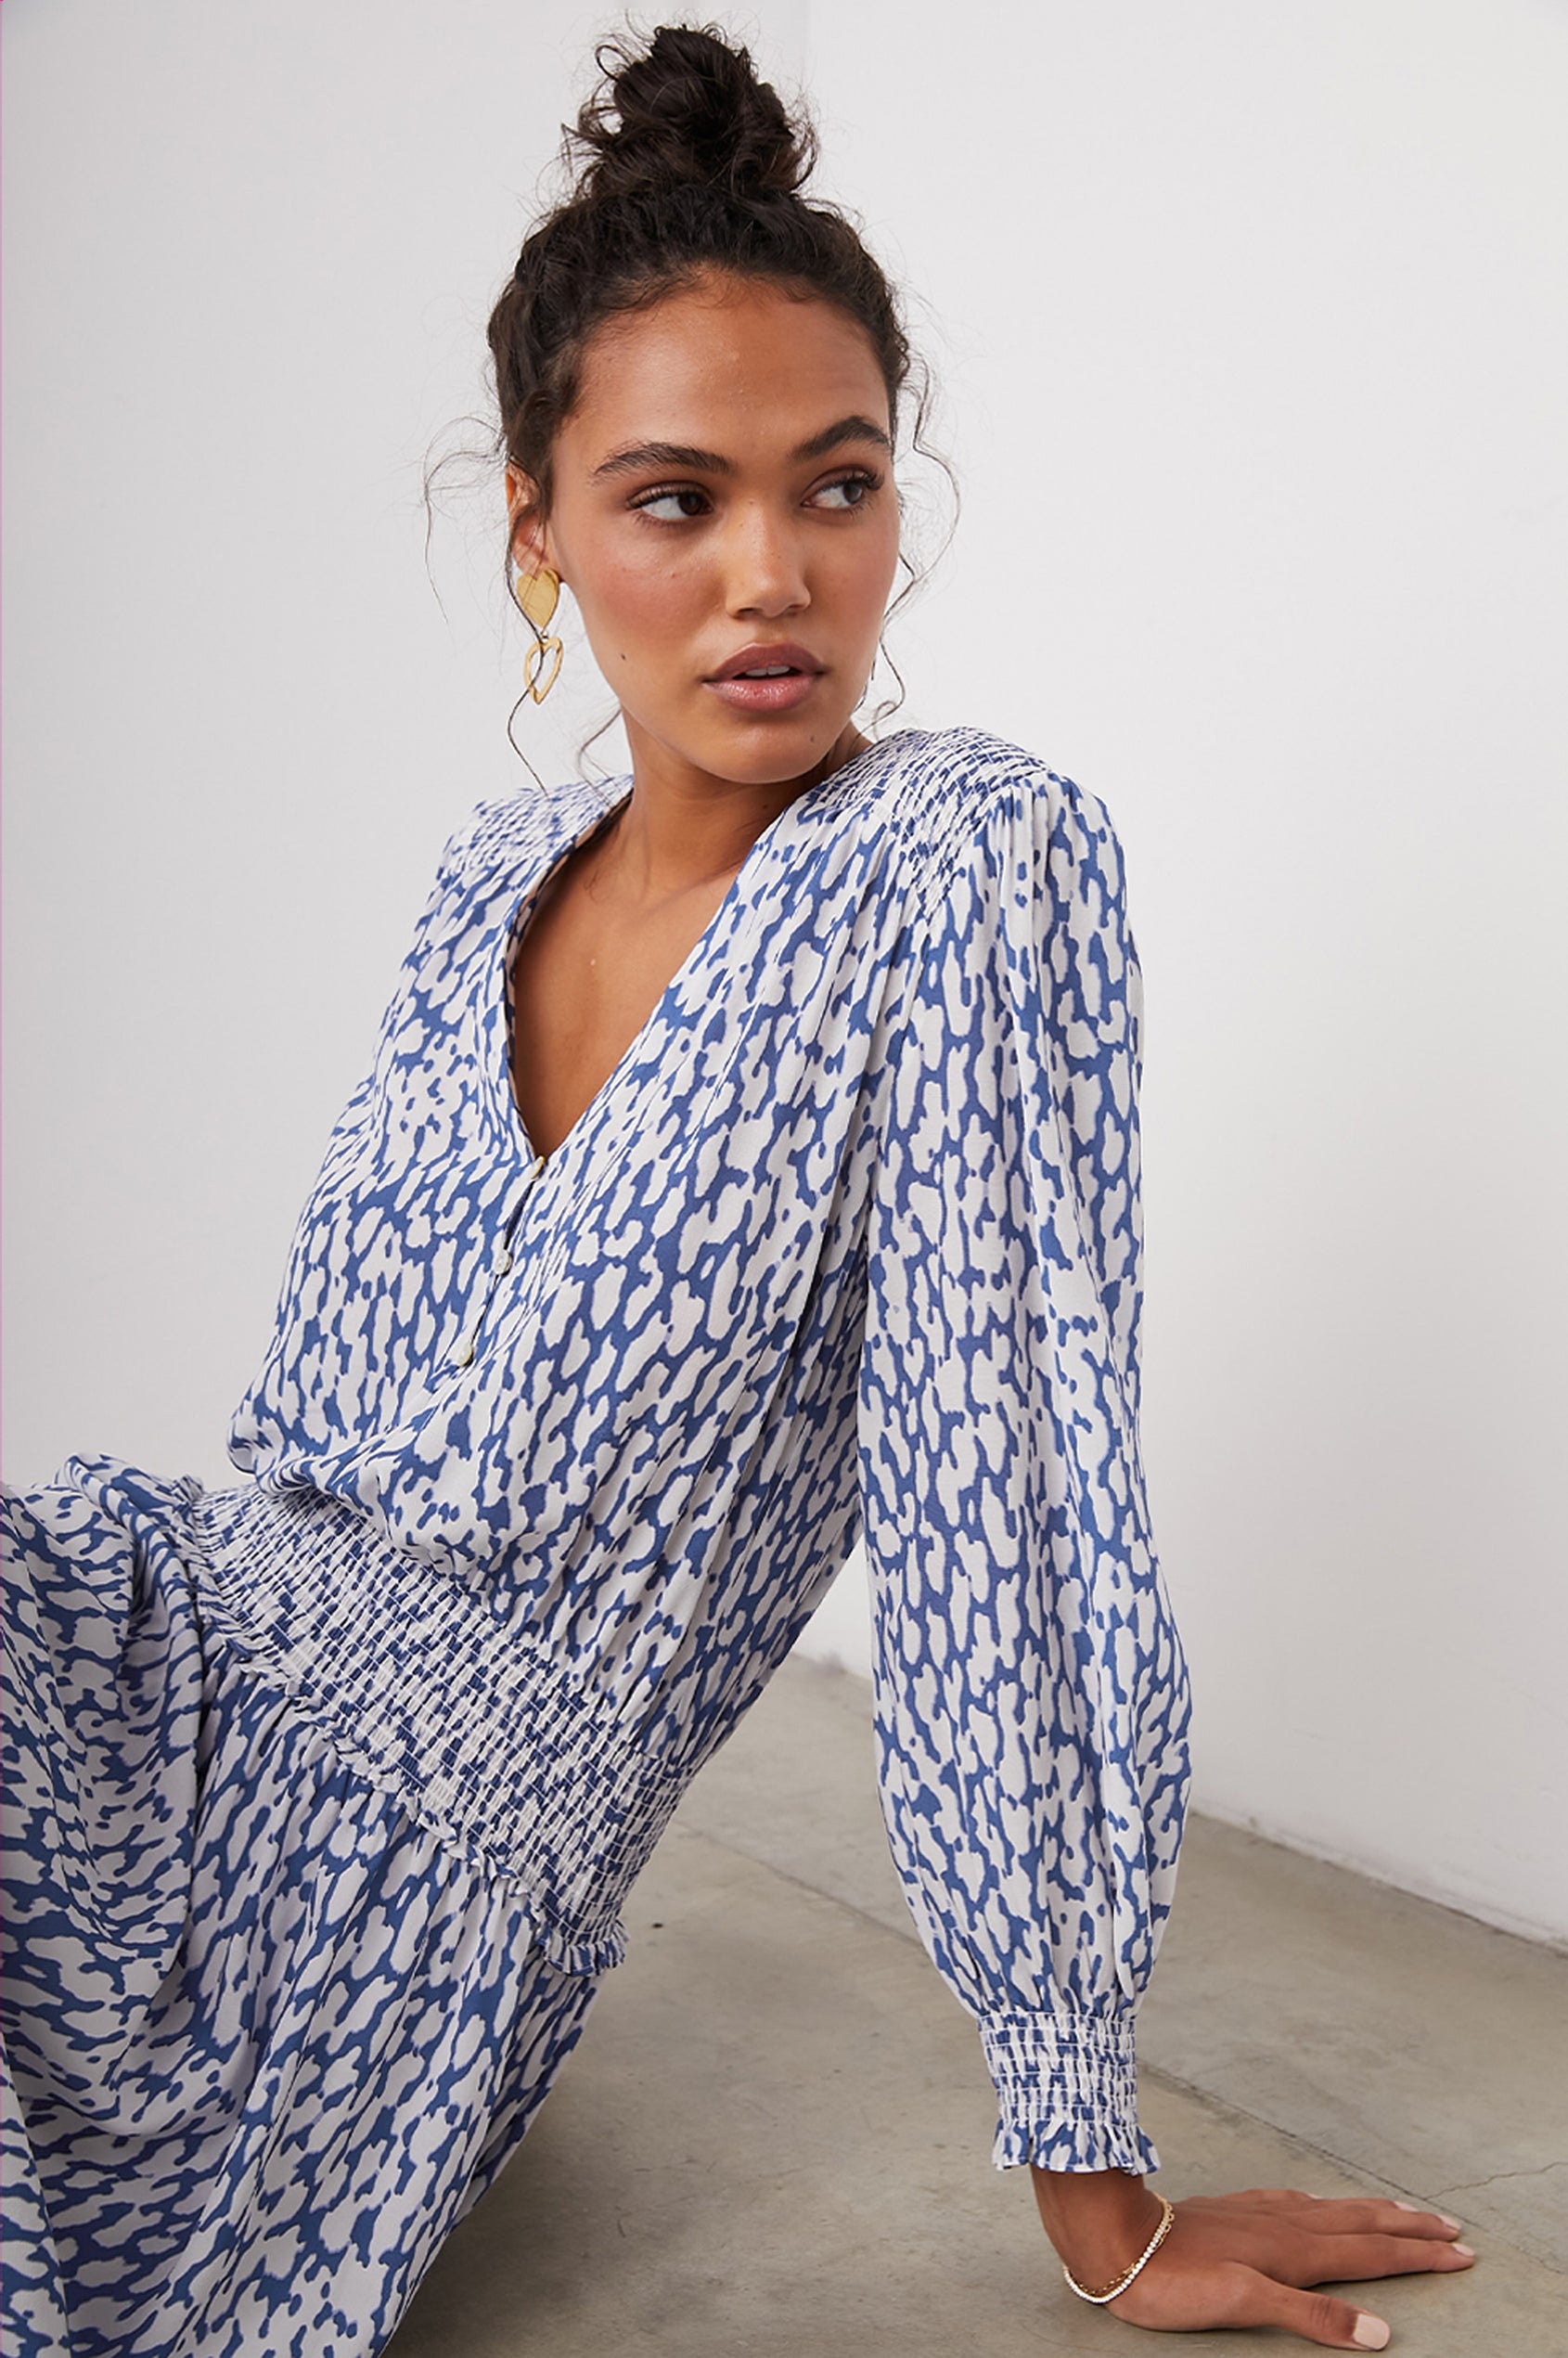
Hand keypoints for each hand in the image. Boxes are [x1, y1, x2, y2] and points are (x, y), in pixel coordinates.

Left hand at [1032, 2169, 1474, 2347]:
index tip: (1461, 2254)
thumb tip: (1379, 2333)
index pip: (1373, 2253)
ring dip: (1376, 2212)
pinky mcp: (1237, 2209)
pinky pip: (1300, 2201)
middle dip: (1410, 2228)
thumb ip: (1312, 2318)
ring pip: (1334, 2209)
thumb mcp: (1246, 2305)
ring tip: (1403, 2211)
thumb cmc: (1176, 2281)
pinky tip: (1319, 2203)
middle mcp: (1287, 2223)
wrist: (1119, 2237)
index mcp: (1296, 2250)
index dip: (1419, 2256)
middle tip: (1453, 2229)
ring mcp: (1261, 2212)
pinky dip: (1329, 2204)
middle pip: (1363, 2223)